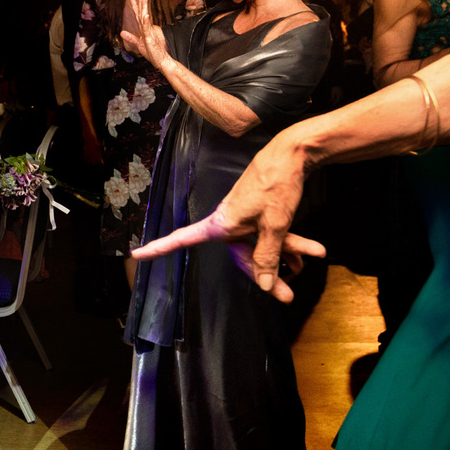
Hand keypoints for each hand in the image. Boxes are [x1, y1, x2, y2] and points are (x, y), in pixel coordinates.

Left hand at [120, 0, 170, 69]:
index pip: (138, 15)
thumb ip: (130, 37)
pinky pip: (147, 29)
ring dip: (144, 7)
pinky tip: (145, 15)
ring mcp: (149, 32)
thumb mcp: (138, 44)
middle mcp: (147, 28)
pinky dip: (146, 22)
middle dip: (141, 2)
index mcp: (143, 29)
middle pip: (142, 13)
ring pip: (145, 17)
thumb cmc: (151, 53)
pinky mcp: (150, 38)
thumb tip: (121, 32)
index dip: (135, 6)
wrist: (161, 60)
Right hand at [130, 132, 326, 302]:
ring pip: (262, 246)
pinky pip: (271, 235)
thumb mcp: (274, 224)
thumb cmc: (276, 184)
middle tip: (287, 296)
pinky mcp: (262, 213)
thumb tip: (264, 284)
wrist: (294, 153)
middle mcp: (230, 221)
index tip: (137, 255)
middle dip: (266, 274)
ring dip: (287, 257)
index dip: (160, 248)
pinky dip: (292, 244)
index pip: (183, 238)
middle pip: (241, 256)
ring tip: (307, 265)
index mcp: (222, 222)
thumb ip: (267, 255)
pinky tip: (313, 251)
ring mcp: (247, 218)